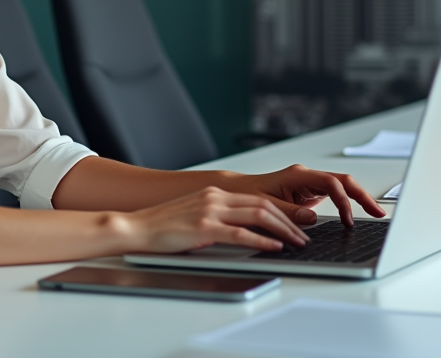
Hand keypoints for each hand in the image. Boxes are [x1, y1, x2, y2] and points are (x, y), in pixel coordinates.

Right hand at [122, 186, 310, 253]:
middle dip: (289, 220)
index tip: (297, 223)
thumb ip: (219, 219)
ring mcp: (210, 211)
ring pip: (258, 215)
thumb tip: (244, 232)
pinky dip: (262, 240)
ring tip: (296, 242)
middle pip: (264, 204)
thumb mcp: (196, 216)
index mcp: (215, 193)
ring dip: (282, 230)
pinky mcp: (204, 227)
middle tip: (304, 234)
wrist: (136, 227)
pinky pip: (241, 233)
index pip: (258, 198)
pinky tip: (274, 247)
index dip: (282, 211)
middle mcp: (215, 197)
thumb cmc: (163, 227)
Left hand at [226, 165, 387, 227]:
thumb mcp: (266, 205)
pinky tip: (356, 215)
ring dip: (358, 199)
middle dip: (362, 195)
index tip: (347, 219)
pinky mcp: (309, 193)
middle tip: (378, 212)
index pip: (330, 183)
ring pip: (341, 187)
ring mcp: (309, 184)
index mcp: (297, 175)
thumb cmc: (248, 194)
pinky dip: (347, 204)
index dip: (342, 201)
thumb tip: (312, 219)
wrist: (238, 191)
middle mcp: (306, 176)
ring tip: (375, 213)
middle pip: (342, 181)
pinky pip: (334, 195)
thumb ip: (289, 212)